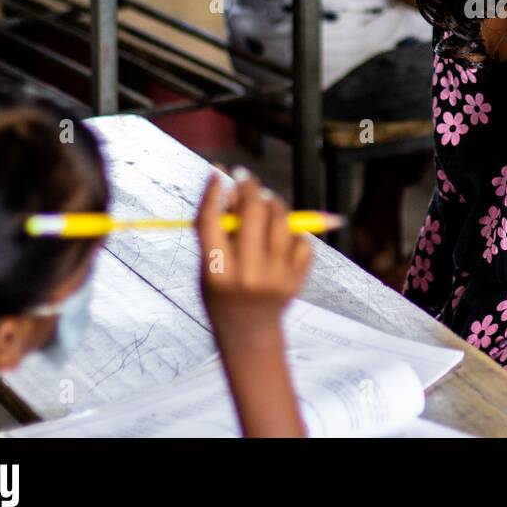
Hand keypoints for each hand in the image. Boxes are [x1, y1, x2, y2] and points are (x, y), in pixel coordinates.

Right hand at [196, 170, 311, 349]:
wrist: (249, 334)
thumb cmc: (222, 294)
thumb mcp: (206, 268)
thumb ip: (216, 232)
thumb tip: (234, 189)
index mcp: (216, 273)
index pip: (212, 222)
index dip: (213, 192)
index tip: (219, 172)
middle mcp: (247, 274)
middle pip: (253, 214)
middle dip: (250, 189)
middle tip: (246, 179)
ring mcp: (276, 277)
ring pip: (281, 220)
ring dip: (272, 204)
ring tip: (264, 204)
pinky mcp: (297, 278)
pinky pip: (300, 239)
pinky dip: (291, 230)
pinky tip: (280, 236)